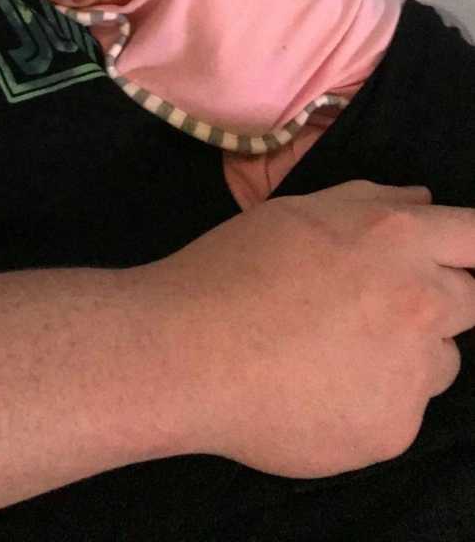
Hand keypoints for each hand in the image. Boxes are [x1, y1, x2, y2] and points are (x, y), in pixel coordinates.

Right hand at [139, 180, 474, 477]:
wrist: (187, 351)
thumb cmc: (233, 268)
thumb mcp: (298, 212)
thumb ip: (372, 202)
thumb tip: (423, 203)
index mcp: (398, 238)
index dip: (473, 248)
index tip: (459, 259)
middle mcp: (420, 301)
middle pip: (470, 302)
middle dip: (432, 300)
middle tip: (366, 307)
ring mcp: (412, 373)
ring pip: (438, 363)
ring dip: (405, 356)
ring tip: (329, 355)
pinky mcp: (394, 430)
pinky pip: (400, 411)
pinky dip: (369, 404)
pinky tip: (314, 393)